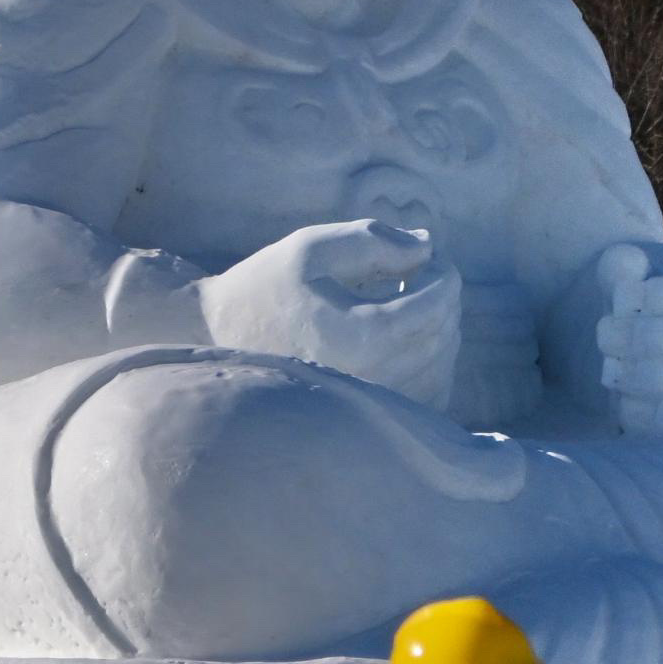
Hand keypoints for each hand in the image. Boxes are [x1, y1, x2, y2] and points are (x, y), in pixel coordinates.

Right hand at [198, 219, 464, 404]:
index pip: (436, 303)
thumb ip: (373, 239)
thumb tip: (428, 245)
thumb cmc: (262, 290)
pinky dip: (432, 366)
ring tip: (414, 303)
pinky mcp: (369, 425)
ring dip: (441, 330)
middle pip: (442, 335)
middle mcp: (372, 381)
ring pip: (441, 369)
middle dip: (444, 298)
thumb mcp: (310, 247)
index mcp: (360, 337)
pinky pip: (428, 400)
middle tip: (422, 273)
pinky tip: (408, 341)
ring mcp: (372, 410)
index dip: (443, 273)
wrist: (218, 344)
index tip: (428, 255)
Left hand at [590, 244, 662, 435]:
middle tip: (605, 334)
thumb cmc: (642, 313)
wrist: (642, 365)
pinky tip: (622, 402)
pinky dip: (651, 412)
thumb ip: (621, 266)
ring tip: (610, 369)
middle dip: (649, 337)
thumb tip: (625, 265)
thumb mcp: (629, 280)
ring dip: (647, 375)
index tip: (623, 296)